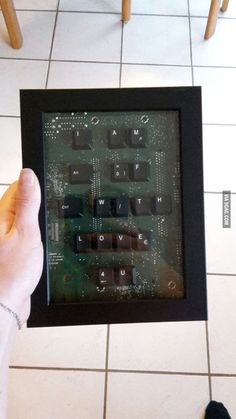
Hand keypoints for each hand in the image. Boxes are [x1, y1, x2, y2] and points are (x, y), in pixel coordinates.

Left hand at [0, 169, 42, 325]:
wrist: (4, 303)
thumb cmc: (11, 272)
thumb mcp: (26, 232)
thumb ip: (27, 202)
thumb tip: (28, 174)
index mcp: (0, 216)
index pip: (16, 188)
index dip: (33, 189)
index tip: (44, 197)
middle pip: (18, 204)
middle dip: (33, 208)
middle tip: (42, 220)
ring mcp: (3, 238)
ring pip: (21, 221)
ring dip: (32, 224)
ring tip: (37, 235)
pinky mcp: (7, 251)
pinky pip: (21, 236)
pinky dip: (30, 238)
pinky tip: (33, 247)